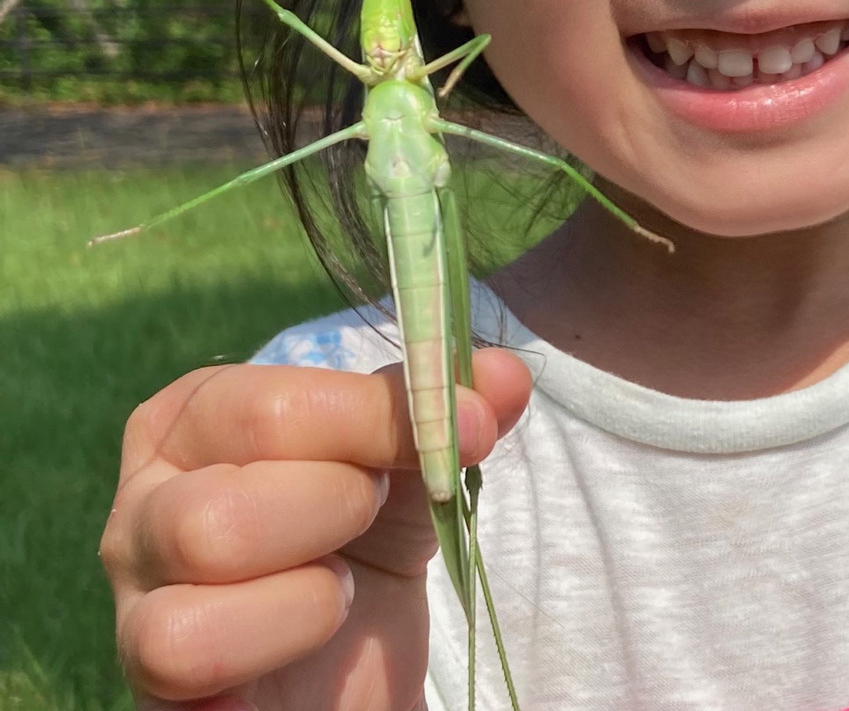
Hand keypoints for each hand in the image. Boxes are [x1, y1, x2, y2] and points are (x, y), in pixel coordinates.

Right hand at [100, 350, 531, 710]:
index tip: (470, 429)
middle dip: (340, 507)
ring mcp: (136, 597)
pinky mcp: (156, 680)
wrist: (351, 665)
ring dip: (312, 588)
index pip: (270, 407)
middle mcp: (143, 502)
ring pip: (203, 567)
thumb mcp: (413, 465)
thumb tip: (507, 374)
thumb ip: (452, 409)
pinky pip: (182, 654)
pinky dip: (277, 644)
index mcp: (194, 419)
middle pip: (226, 501)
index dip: (381, 418)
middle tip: (370, 519)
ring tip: (340, 589)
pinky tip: (313, 646)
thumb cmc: (362, 542)